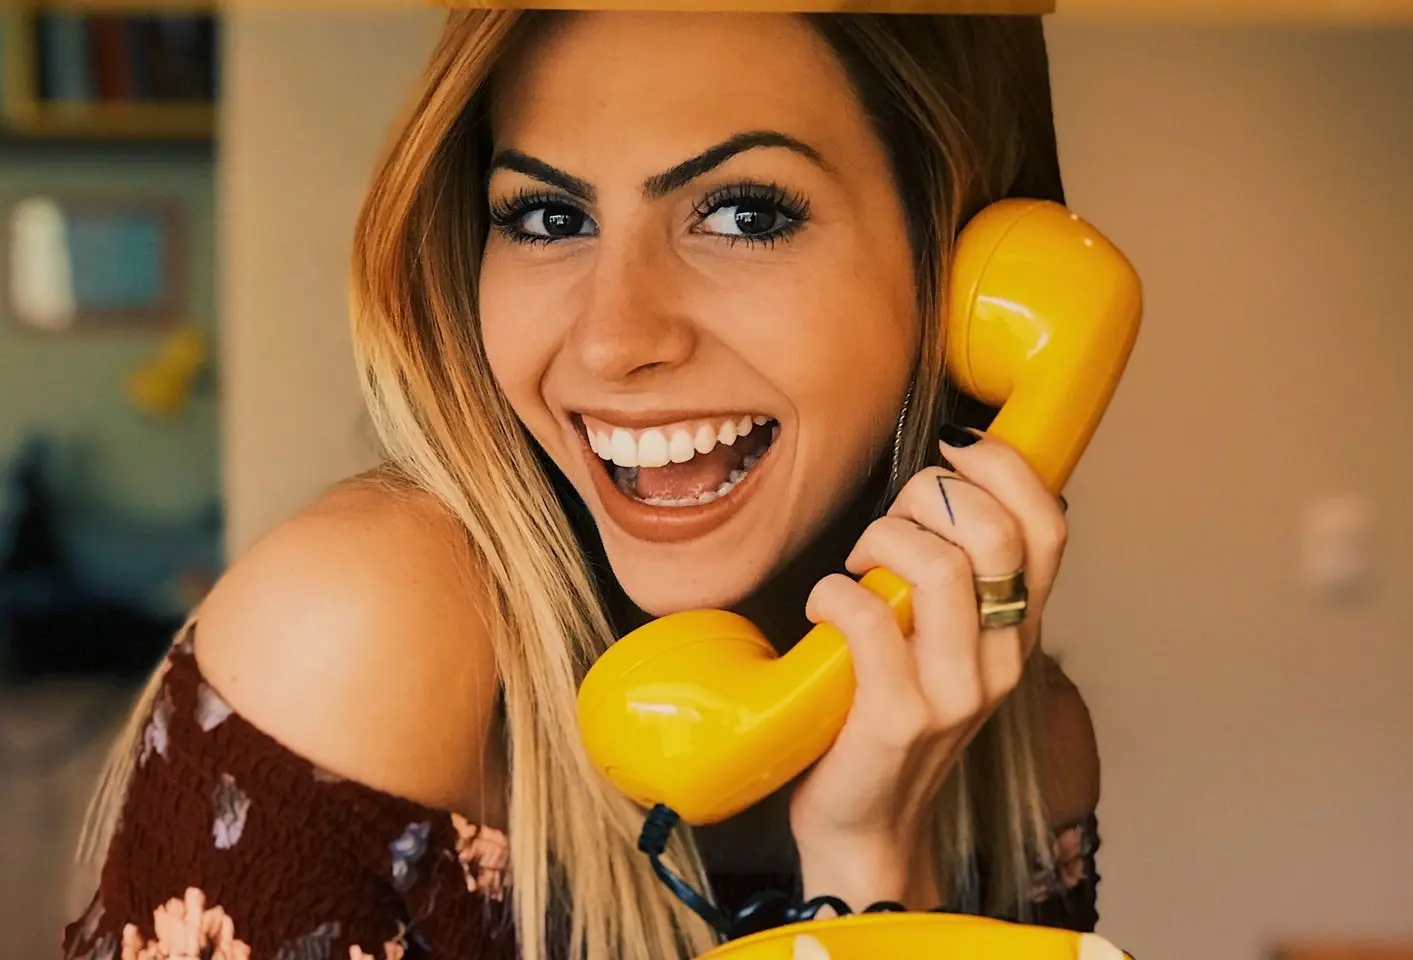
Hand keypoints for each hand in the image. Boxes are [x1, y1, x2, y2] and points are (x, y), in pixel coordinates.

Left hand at [788, 430, 1068, 910]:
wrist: (869, 829)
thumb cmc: (894, 718)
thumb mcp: (947, 646)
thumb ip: (957, 580)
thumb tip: (940, 487)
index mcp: (1017, 630)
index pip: (1050, 526)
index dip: (1007, 468)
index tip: (954, 452)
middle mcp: (1001, 658)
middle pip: (993, 532)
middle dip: (927, 497)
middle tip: (887, 524)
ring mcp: (954, 691)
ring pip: (939, 567)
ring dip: (880, 541)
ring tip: (854, 568)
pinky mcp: (898, 716)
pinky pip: (870, 616)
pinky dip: (833, 593)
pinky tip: (823, 608)